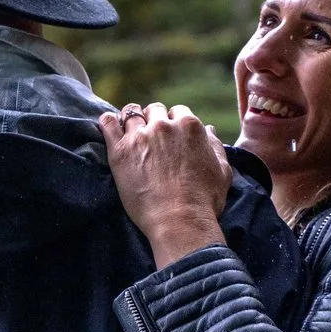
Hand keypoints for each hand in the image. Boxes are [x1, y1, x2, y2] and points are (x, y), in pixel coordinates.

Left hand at [98, 102, 230, 267]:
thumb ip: (215, 146)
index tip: (171, 136)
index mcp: (190, 126)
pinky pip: (108, 123)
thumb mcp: (222, 171)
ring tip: (132, 135)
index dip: (174, 123)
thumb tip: (209, 130)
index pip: (178, 112)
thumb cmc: (205, 200)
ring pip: (131, 113)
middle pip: (154, 110)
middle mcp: (164, 126)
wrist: (180, 221)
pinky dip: (109, 123)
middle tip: (152, 139)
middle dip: (154, 120)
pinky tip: (112, 129)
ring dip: (132, 121)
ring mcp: (140, 136)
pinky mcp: (119, 151)